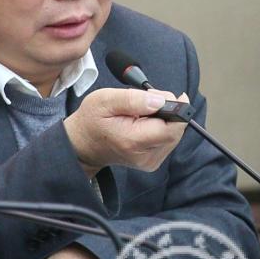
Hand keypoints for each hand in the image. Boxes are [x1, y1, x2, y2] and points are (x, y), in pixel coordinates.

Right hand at [64, 87, 188, 175]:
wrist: (83, 144)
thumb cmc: (92, 119)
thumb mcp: (105, 100)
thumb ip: (133, 99)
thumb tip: (160, 101)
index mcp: (133, 141)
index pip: (171, 127)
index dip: (175, 109)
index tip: (168, 96)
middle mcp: (145, 157)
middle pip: (175, 130)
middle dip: (169, 111)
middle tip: (149, 99)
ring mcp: (150, 162)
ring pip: (174, 134)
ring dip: (165, 118)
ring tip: (144, 111)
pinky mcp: (153, 161)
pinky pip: (168, 139)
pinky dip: (161, 126)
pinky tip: (146, 121)